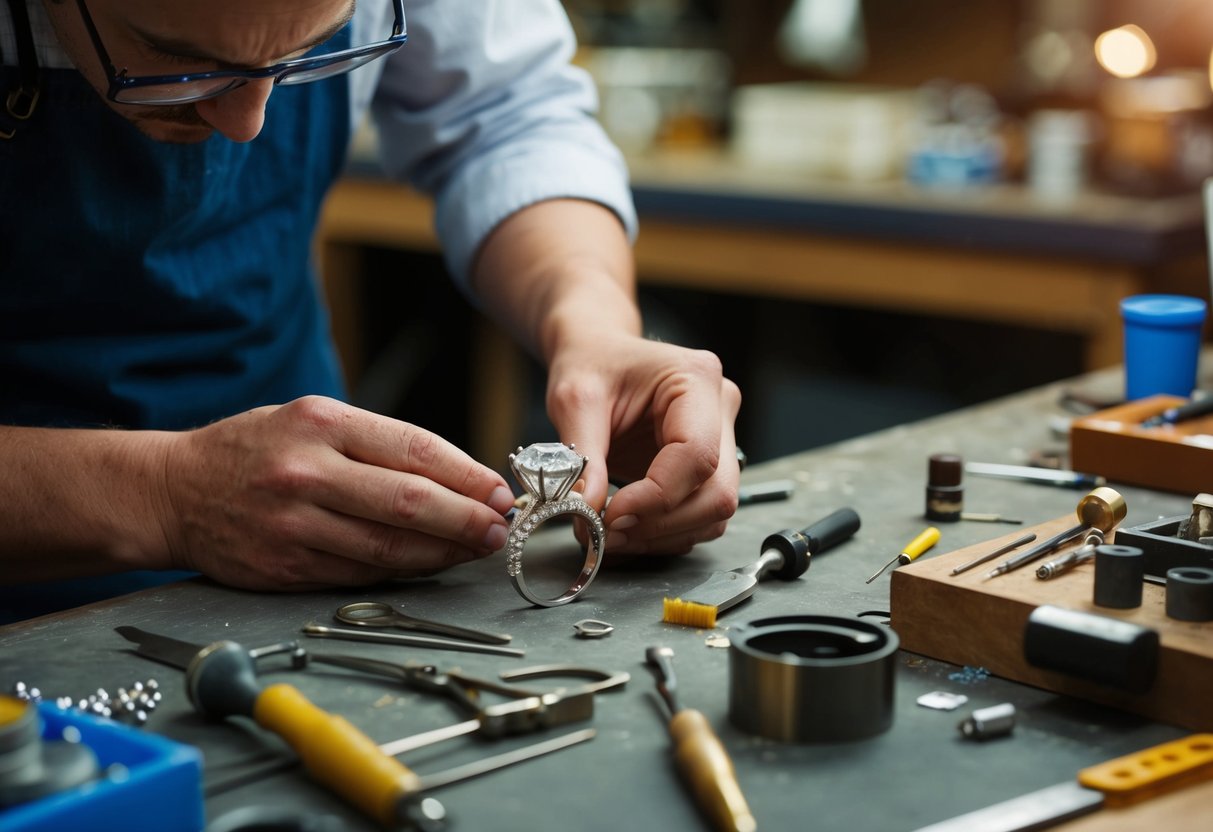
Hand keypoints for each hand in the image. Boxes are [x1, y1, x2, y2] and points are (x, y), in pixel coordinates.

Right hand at [155, 396, 514, 589]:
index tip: (499, 491)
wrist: (173, 491)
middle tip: (499, 529)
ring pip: (389, 547)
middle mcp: (307, 472)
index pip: (416, 450)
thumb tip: (458, 475)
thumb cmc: (255, 449)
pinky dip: (404, 570)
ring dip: (444, 552)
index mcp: (321, 423)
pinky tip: (429, 564)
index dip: (468, 476)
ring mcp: (294, 524)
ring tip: (475, 549)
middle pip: (410, 503)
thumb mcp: (310, 419)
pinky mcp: (285, 567)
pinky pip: (361, 573)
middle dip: (467, 519)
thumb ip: (377, 443)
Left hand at [546, 334, 741, 554]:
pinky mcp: (708, 466)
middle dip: (662, 523)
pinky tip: (629, 526)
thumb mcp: (574, 399)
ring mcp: (721, 439)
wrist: (598, 353)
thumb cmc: (591, 363)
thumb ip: (583, 458)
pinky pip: (701, 514)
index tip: (611, 515)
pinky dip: (666, 532)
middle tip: (609, 532)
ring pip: (715, 511)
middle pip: (718, 491)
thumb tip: (587, 512)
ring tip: (612, 532)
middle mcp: (720, 409)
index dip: (657, 497)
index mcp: (696, 379)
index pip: (696, 455)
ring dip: (664, 534)